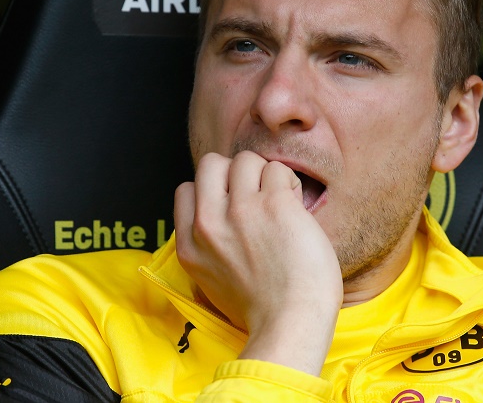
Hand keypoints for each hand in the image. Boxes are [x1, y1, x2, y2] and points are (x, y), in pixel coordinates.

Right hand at [175, 151, 342, 375]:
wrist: (291, 323)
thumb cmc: (263, 309)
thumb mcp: (212, 280)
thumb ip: (208, 246)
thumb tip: (219, 217)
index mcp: (190, 246)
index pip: (186, 190)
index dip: (213, 191)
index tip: (233, 208)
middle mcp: (209, 224)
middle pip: (211, 163)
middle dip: (235, 172)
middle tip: (256, 196)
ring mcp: (240, 211)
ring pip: (246, 159)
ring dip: (266, 175)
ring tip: (280, 202)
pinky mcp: (274, 204)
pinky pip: (278, 170)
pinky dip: (290, 184)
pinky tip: (296, 208)